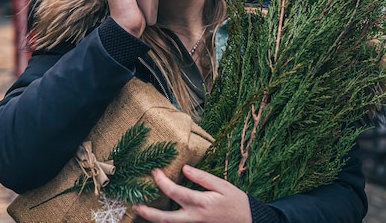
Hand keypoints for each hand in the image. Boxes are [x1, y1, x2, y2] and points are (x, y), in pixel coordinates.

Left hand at [132, 165, 251, 222]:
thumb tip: (184, 169)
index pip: (173, 192)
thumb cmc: (237, 202)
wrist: (250, 222)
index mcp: (200, 203)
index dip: (161, 181)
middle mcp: (194, 218)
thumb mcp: (222, 185)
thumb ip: (201, 178)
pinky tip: (160, 216)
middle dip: (148, 213)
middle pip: (165, 219)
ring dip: (154, 220)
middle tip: (135, 206)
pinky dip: (167, 222)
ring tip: (142, 212)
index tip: (154, 171)